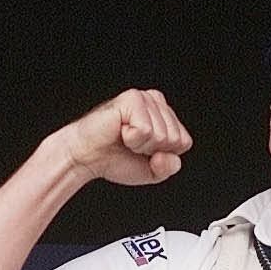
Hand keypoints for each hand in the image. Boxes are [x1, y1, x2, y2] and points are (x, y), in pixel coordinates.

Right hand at [60, 88, 192, 186]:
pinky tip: (120, 131)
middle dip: (152, 150)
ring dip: (140, 144)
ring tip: (124, 137)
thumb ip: (170, 167)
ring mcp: (145, 98)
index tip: (142, 151)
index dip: (163, 155)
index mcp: (164, 115)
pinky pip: (146, 130)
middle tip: (131, 144)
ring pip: (162, 135)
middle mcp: (156, 102)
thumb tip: (167, 155)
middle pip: (175, 139)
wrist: (86, 157)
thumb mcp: (152, 171)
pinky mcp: (132, 99)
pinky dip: (132, 139)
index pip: (184, 143)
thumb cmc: (115, 158)